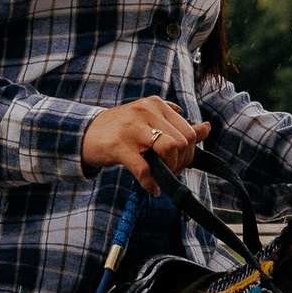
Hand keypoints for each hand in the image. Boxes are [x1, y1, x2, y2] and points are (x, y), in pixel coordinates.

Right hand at [82, 98, 209, 185]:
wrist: (84, 133)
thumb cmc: (122, 130)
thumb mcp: (150, 121)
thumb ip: (177, 126)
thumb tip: (207, 128)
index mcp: (156, 104)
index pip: (188, 131)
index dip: (189, 153)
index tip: (179, 163)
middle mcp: (146, 111)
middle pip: (181, 141)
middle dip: (181, 163)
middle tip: (170, 173)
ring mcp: (132, 128)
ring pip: (168, 150)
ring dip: (169, 171)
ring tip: (161, 178)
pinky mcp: (119, 146)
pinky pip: (144, 169)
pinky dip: (150, 183)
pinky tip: (150, 188)